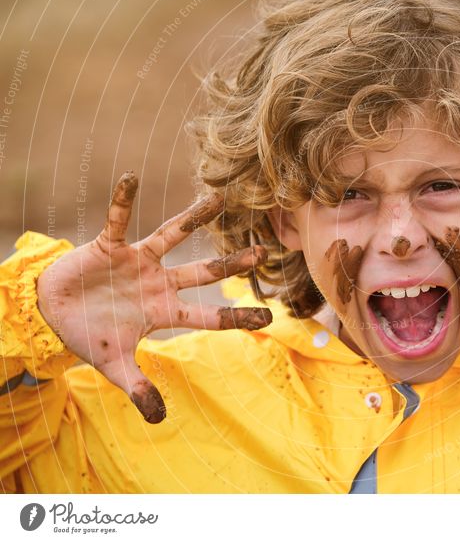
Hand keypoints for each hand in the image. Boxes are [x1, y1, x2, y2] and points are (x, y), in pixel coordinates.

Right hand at [36, 172, 271, 422]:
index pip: (209, 314)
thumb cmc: (89, 336)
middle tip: (263, 253)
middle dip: (231, 264)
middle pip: (203, 271)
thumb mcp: (115, 366)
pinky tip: (131, 179)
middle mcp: (159, 282)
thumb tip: (159, 419)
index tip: (269, 316)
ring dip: (194, 218)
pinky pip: (117, 220)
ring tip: (219, 198)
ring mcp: (138, 262)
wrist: (52, 314)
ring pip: (173, 236)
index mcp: (164, 311)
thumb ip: (139, 388)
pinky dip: (122, 201)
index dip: (236, 315)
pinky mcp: (110, 247)